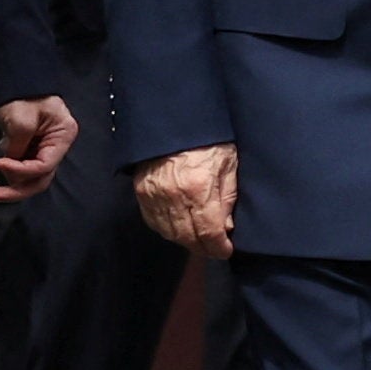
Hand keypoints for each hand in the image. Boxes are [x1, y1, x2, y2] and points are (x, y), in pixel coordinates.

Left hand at [0, 95, 76, 203]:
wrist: (12, 77)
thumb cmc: (21, 94)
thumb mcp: (21, 119)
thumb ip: (18, 147)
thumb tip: (11, 166)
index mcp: (63, 135)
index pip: (45, 166)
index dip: (21, 171)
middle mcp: (57, 145)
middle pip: (40, 178)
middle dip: (17, 188)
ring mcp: (45, 148)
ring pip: (31, 176)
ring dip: (13, 178)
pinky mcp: (32, 148)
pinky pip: (23, 167)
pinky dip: (11, 168)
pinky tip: (1, 160)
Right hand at [133, 144, 238, 259]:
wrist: (173, 118)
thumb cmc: (207, 138)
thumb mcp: (228, 163)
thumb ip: (228, 197)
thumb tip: (226, 227)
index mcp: (199, 188)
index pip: (209, 233)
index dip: (219, 248)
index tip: (226, 250)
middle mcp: (174, 196)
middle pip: (188, 238)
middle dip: (204, 248)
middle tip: (214, 248)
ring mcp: (154, 195)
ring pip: (170, 234)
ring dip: (186, 241)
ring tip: (198, 239)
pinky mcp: (141, 192)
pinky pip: (153, 222)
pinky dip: (167, 230)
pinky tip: (179, 228)